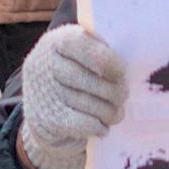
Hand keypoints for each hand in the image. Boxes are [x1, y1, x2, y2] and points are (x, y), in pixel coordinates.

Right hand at [12, 21, 131, 168]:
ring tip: (116, 113)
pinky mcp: (45, 120)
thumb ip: (100, 52)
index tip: (121, 72)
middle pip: (87, 78)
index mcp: (56, 42)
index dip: (107, 60)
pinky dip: (98, 126)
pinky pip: (82, 123)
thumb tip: (125, 63)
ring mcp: (42, 93)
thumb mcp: (81, 57)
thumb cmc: (73, 79)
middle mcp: (43, 64)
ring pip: (88, 104)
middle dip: (113, 91)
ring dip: (109, 112)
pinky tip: (102, 127)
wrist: (42, 113)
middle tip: (123, 96)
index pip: (82, 45)